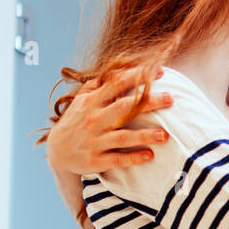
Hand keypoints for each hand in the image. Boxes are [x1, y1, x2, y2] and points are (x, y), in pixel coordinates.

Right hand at [46, 66, 173, 175]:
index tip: (160, 72)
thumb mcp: (82, 100)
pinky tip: (150, 156)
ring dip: (145, 135)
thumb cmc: (76, 121)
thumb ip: (100, 84)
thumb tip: (122, 67)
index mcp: (91, 102)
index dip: (138, 76)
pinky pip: (118, 159)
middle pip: (124, 108)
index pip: (117, 84)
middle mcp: (93, 120)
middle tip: (171, 99)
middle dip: (148, 102)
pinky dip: (134, 157)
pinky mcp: (96, 160)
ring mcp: (95, 141)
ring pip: (123, 137)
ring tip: (165, 135)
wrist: (57, 152)